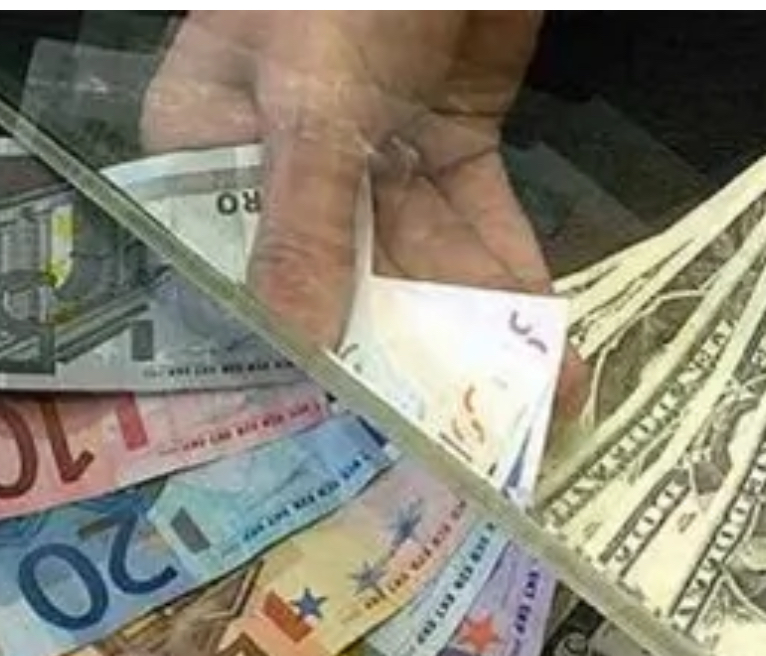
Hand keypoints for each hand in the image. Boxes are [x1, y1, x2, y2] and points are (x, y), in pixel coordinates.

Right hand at [140, 11, 588, 417]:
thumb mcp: (314, 91)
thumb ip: (308, 216)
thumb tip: (295, 344)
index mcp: (213, 155)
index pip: (243, 278)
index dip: (294, 361)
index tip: (345, 442)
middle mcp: (291, 174)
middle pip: (348, 291)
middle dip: (411, 369)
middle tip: (460, 453)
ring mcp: (375, 164)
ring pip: (427, 274)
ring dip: (479, 342)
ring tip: (530, 421)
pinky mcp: (450, 148)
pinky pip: (481, 232)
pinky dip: (515, 286)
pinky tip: (552, 351)